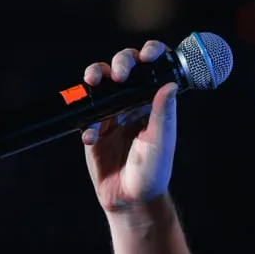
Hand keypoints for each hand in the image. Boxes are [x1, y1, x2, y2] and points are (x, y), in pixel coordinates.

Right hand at [81, 40, 178, 212]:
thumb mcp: (161, 141)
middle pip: (123, 67)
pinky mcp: (94, 127)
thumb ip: (164, 113)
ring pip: (100, 84)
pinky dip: (86, 122)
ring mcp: (112, 113)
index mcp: (154, 102)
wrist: (130, 199)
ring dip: (96, 78)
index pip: (152, 69)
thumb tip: (170, 84)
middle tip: (119, 74)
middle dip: (119, 62)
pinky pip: (85, 114)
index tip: (147, 55)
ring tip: (94, 82)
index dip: (150, 54)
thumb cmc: (153, 171)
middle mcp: (133, 103)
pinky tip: (92, 137)